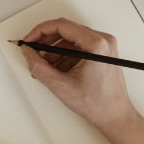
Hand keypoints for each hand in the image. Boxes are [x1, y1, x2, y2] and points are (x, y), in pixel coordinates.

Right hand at [21, 18, 137, 132]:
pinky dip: (64, 56)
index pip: (62, 26)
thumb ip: (39, 66)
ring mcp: (104, 46)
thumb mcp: (60, 85)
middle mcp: (103, 40)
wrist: (115, 116)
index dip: (40, 31)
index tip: (29, 40)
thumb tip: (27, 52)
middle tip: (32, 52)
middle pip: (66, 31)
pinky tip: (57, 70)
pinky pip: (78, 48)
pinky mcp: (102, 53)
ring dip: (54, 52)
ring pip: (71, 40)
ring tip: (44, 68)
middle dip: (46, 43)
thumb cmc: (97, 104)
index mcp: (96, 45)